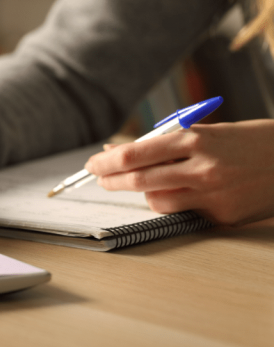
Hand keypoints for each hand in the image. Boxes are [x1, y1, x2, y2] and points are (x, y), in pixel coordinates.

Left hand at [84, 119, 273, 225]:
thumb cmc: (252, 141)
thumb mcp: (211, 130)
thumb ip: (167, 141)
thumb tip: (121, 149)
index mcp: (197, 139)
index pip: (136, 154)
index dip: (108, 161)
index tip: (94, 163)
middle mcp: (202, 168)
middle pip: (139, 180)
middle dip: (112, 179)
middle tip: (100, 178)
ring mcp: (213, 194)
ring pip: (156, 201)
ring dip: (142, 194)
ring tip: (141, 183)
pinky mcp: (223, 216)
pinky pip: (182, 213)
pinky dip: (172, 203)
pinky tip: (175, 193)